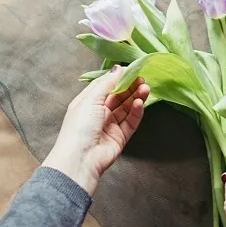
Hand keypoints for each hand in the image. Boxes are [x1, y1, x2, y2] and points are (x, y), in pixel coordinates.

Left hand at [42, 66, 147, 195]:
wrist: (80, 159)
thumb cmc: (79, 127)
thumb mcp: (91, 99)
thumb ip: (107, 83)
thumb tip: (118, 68)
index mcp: (87, 102)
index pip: (105, 86)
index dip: (118, 78)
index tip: (131, 70)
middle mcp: (98, 113)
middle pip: (118, 97)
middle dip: (130, 87)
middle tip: (142, 79)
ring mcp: (110, 126)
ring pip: (126, 108)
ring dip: (136, 97)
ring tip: (146, 88)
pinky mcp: (120, 137)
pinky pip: (131, 122)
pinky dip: (136, 112)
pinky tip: (140, 103)